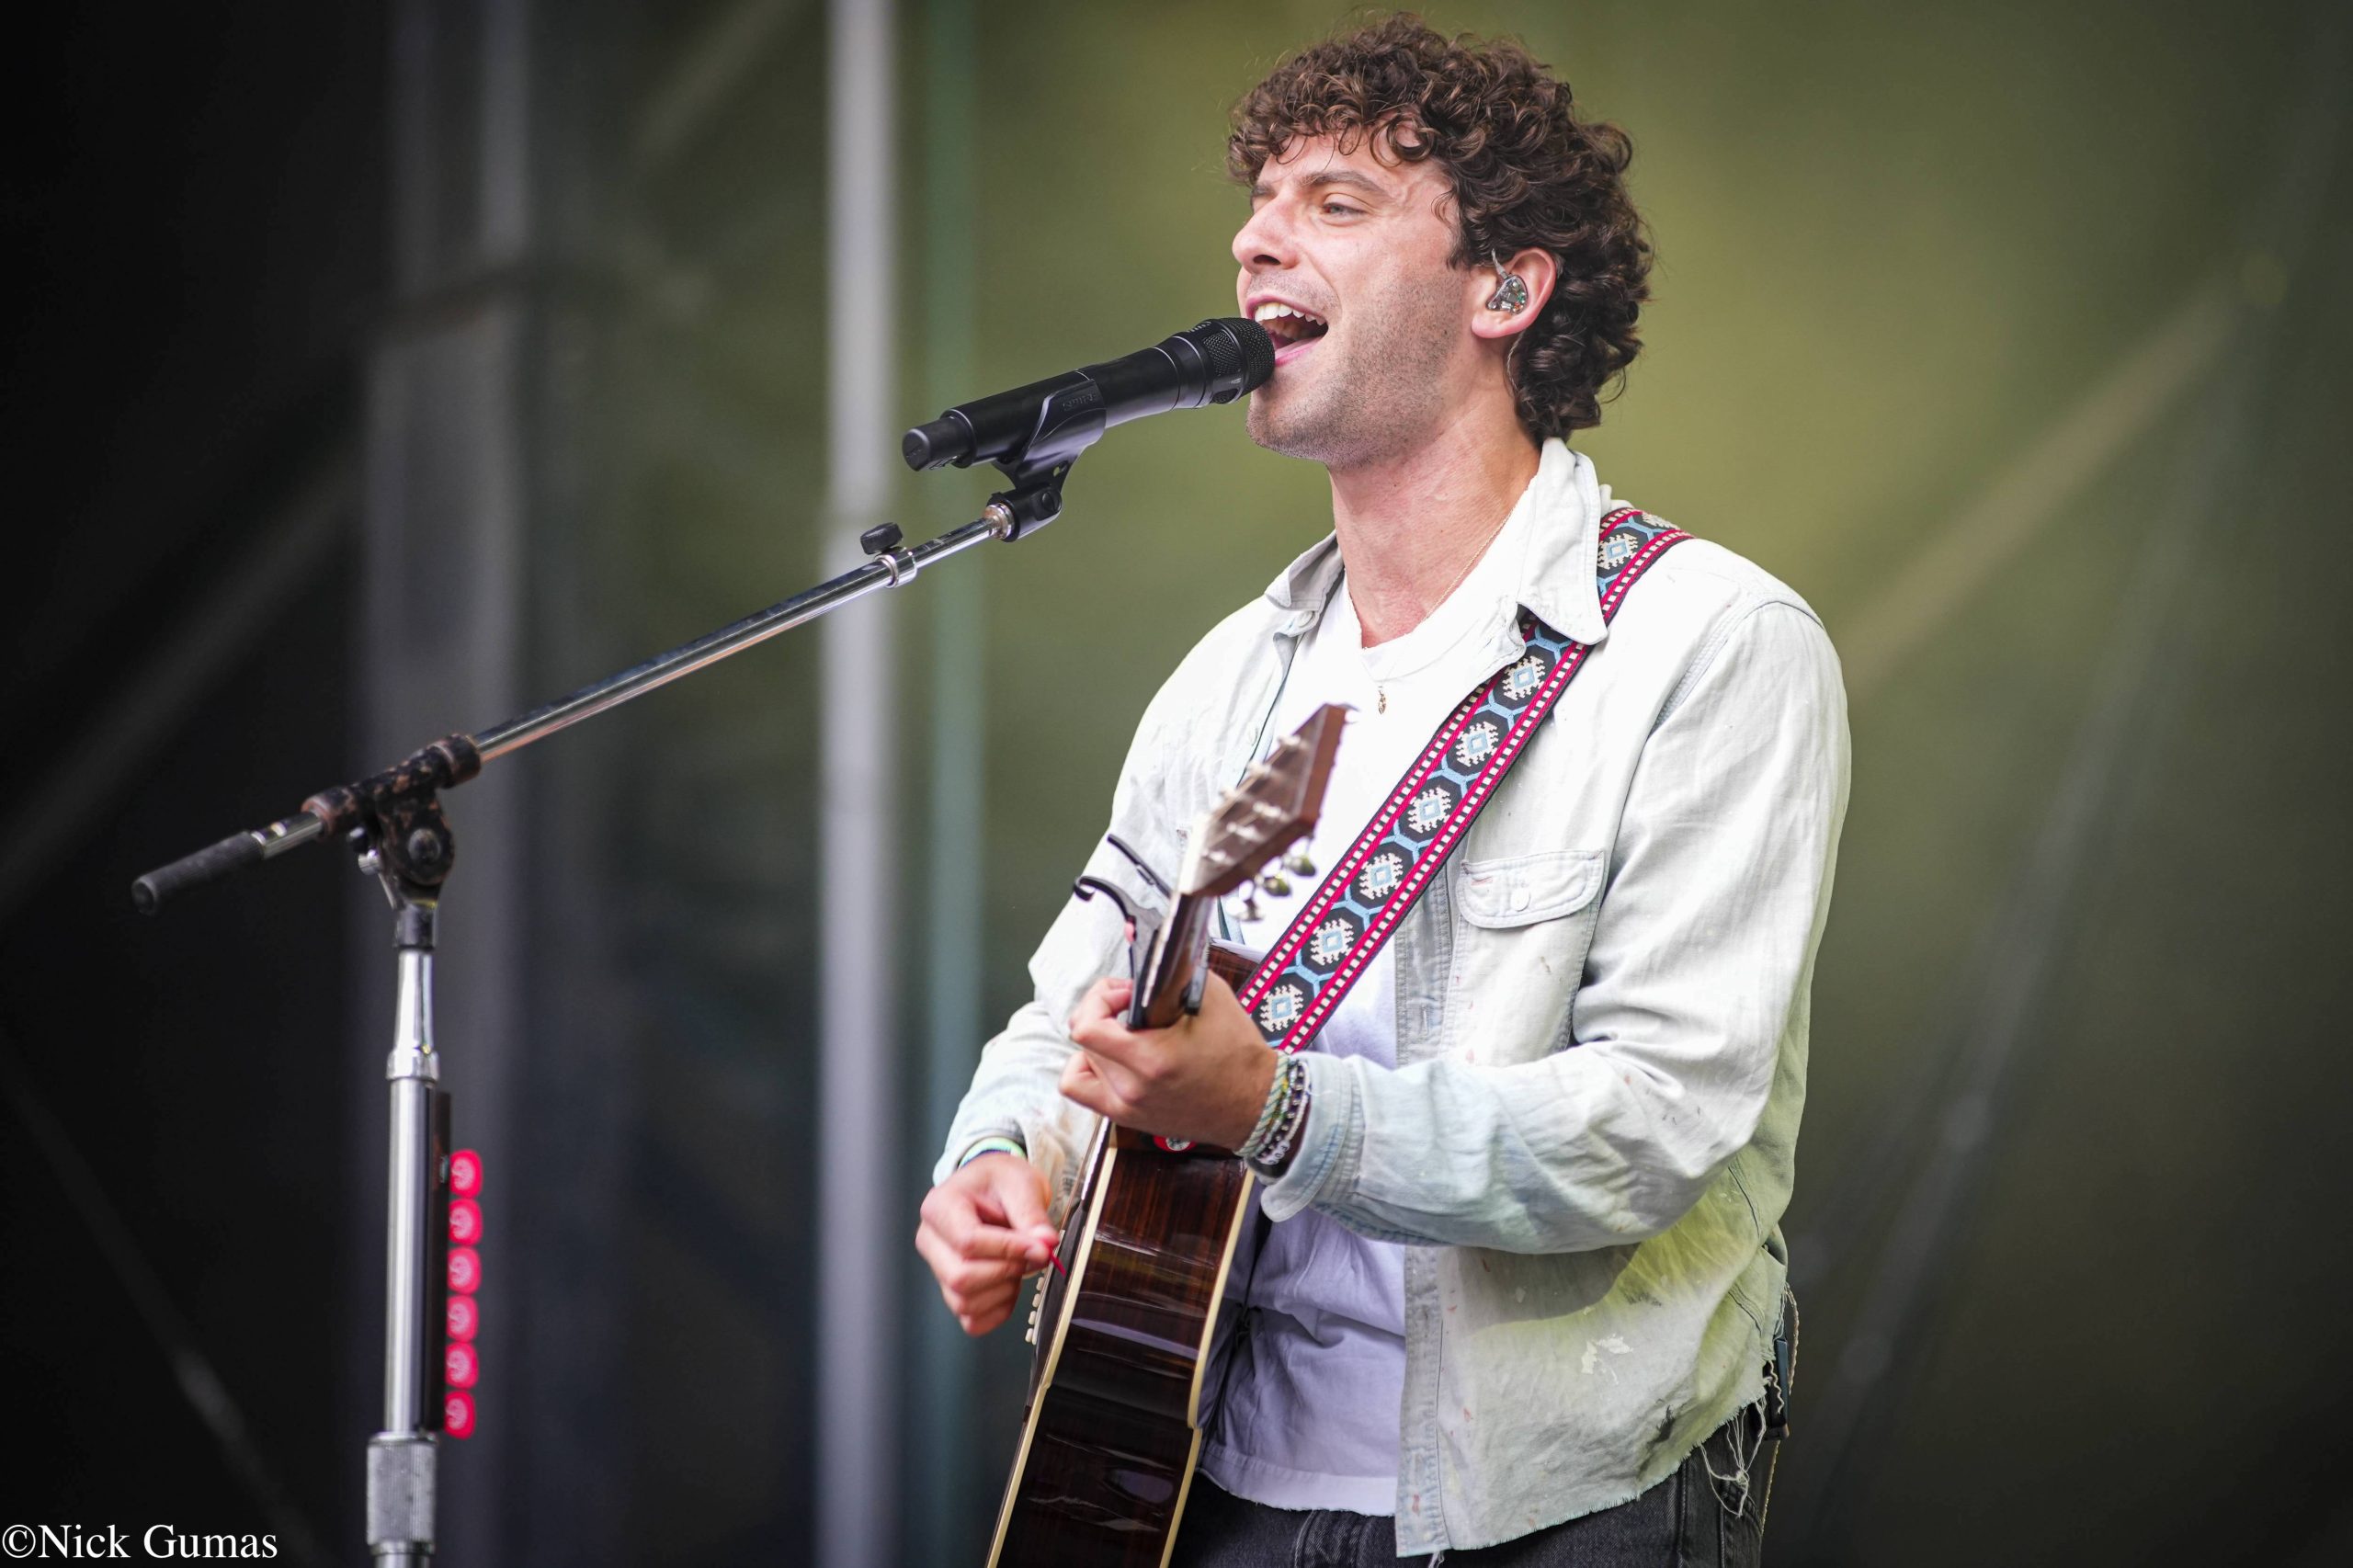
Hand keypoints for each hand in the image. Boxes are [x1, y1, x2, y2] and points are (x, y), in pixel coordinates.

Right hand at [915, 1153, 1057, 1335]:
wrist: (993, 1190)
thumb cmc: (999, 1182)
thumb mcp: (1020, 1183)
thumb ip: (1032, 1214)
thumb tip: (1045, 1243)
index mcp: (939, 1207)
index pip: (967, 1242)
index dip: (1008, 1249)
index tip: (1039, 1247)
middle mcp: (931, 1240)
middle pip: (960, 1277)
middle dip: (1005, 1271)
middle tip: (1030, 1255)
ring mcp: (938, 1269)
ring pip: (964, 1302)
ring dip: (1003, 1291)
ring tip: (1018, 1265)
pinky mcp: (952, 1292)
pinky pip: (971, 1320)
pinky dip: (998, 1311)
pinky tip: (1010, 1285)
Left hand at [1061, 973, 1277, 1149]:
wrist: (1254, 1102)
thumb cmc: (1237, 1054)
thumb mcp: (1211, 997)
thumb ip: (1172, 973)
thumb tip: (1144, 953)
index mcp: (1151, 1060)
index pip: (1087, 1027)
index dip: (1101, 998)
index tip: (1125, 994)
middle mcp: (1132, 1088)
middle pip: (1083, 1039)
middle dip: (1102, 1011)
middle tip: (1129, 1005)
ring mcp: (1126, 1107)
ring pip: (1081, 1060)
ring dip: (1098, 1039)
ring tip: (1124, 1032)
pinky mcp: (1127, 1117)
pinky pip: (1080, 1089)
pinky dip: (1088, 1068)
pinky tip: (1111, 1058)